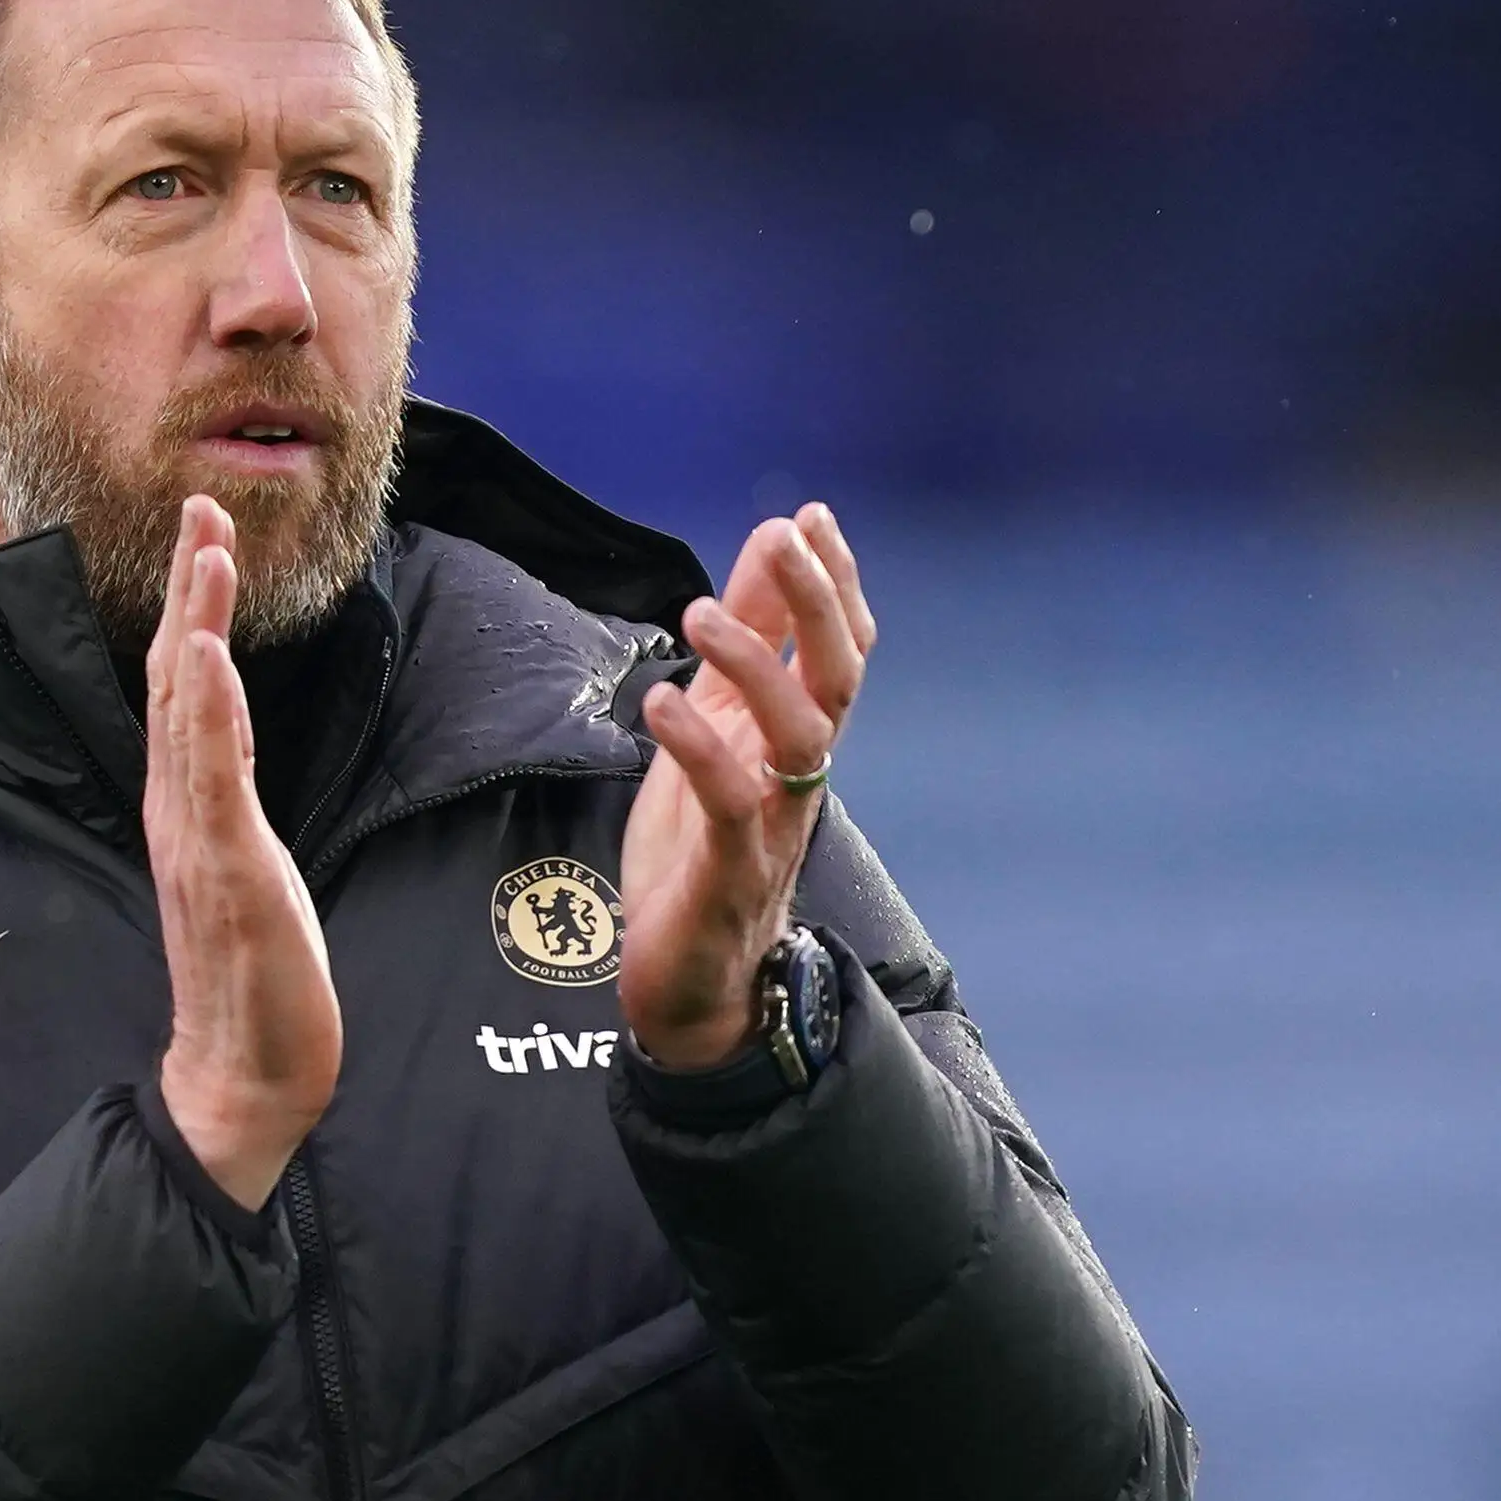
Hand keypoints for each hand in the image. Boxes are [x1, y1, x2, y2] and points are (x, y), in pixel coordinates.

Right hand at [146, 496, 343, 1208]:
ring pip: (188, 712)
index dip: (193, 613)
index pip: (187, 693)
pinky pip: (208, 776)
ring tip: (205, 551)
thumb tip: (227, 732)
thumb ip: (231, 795)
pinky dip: (200, 710)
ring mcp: (198, 838)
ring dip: (195, 626)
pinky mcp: (226, 870)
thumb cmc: (255, 982)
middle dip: (191, 592)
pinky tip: (200, 655)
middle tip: (202, 509)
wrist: (245, 1076)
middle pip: (178, 682)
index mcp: (191, 809)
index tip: (206, 539)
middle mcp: (182, 812)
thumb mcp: (252, 867)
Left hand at [618, 504, 876, 1070]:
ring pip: (801, 734)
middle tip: (784, 536)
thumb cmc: (699, 854)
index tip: (810, 515)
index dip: (832, 583)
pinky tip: (664, 703)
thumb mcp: (711, 732)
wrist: (691, 984)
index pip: (836, 649)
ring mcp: (772, 822)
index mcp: (788, 739)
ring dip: (756, 666)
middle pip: (836, 677)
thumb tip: (762, 557)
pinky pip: (733, 801)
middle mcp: (795, 774)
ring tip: (702, 613)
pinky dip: (702, 748)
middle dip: (818, 601)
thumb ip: (738, 655)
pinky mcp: (731, 870)